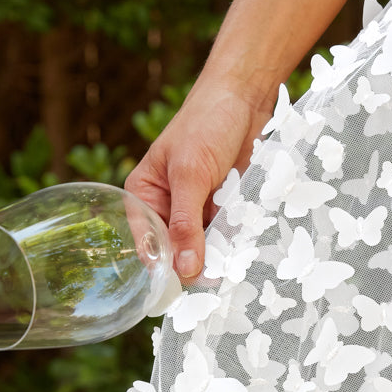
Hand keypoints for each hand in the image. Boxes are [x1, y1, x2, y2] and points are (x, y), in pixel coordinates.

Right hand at [124, 78, 270, 281]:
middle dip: (196, 265)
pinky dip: (237, 244)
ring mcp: (199, 211)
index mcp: (144, 197)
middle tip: (216, 285)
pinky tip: (247, 254)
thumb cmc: (206, 123)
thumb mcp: (191, 174)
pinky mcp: (226, 209)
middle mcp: (169, 208)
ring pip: (206, 248)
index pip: (148, 245)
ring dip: (220, 257)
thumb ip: (187, 223)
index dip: (162, 269)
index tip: (182, 294)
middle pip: (178, 252)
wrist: (246, 97)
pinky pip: (230, 237)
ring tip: (234, 270)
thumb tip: (184, 270)